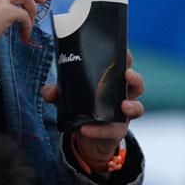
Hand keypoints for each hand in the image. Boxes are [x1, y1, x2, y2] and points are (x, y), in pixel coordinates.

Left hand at [42, 50, 144, 166]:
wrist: (85, 134)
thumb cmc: (81, 106)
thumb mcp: (66, 97)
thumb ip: (56, 92)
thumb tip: (48, 91)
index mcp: (113, 81)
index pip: (124, 65)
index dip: (126, 57)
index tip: (125, 50)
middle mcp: (122, 95)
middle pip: (136, 84)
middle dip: (135, 77)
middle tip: (127, 73)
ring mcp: (123, 114)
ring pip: (137, 108)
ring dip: (132, 105)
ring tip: (123, 106)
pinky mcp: (117, 131)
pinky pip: (113, 131)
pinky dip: (99, 130)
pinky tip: (85, 128)